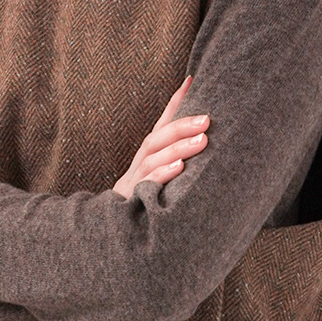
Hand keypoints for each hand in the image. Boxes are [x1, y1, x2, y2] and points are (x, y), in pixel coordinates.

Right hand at [113, 75, 209, 199]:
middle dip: (182, 126)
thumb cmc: (144, 204)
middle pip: (157, 139)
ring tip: (203, 141)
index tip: (192, 80)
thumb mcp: (158, 179)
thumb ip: (175, 158)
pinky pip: (147, 186)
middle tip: (208, 118)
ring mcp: (134, 183)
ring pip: (153, 159)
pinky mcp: (132, 202)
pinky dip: (162, 175)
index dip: (175, 104)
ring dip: (178, 148)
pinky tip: (179, 168)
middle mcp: (138, 166)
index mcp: (146, 158)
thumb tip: (202, 138)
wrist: (113, 239)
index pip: (161, 126)